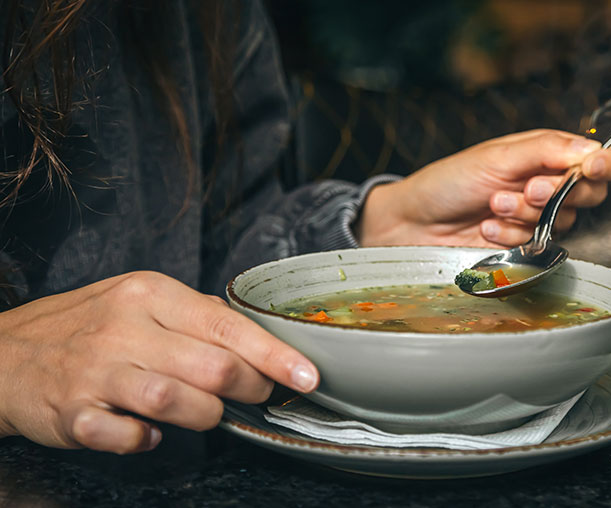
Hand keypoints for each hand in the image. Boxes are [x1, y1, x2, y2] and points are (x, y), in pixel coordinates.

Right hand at [0, 272, 318, 453]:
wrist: (9, 351)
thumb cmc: (90, 324)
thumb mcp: (142, 299)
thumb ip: (198, 315)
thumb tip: (255, 338)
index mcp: (150, 294)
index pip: (227, 325)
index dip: (273, 355)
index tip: (306, 376)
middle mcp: (125, 328)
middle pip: (212, 367)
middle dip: (249, 388)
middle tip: (257, 394)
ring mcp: (97, 371)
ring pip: (175, 401)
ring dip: (205, 416)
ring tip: (206, 413)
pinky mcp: (73, 413)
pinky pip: (126, 436)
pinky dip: (148, 440)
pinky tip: (151, 432)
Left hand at [357, 129, 610, 247]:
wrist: (414, 222)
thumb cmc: (448, 181)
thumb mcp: (495, 157)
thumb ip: (545, 151)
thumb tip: (593, 150)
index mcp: (544, 154)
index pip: (597, 158)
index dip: (606, 164)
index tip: (593, 169)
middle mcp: (545, 184)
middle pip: (588, 193)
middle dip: (556, 193)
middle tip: (524, 188)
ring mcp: (534, 216)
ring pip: (562, 221)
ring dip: (525, 214)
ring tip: (491, 205)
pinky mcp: (521, 244)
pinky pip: (537, 244)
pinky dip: (511, 235)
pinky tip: (486, 228)